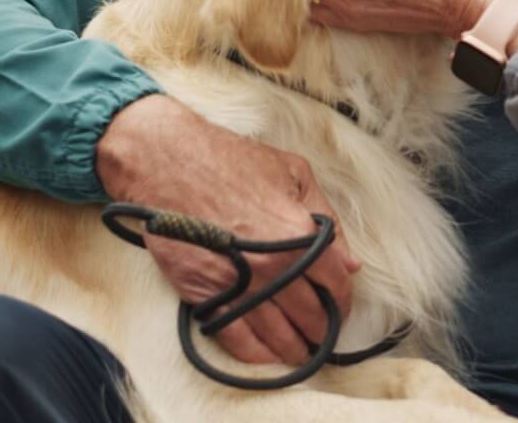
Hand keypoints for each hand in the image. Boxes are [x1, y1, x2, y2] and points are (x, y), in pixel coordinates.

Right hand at [95, 95, 360, 365]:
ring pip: (277, 334)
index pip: (335, 284)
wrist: (167, 163)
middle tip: (324, 334)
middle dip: (322, 329)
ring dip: (295, 349)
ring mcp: (237, 283)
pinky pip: (236, 338)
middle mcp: (272, 265)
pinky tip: (269, 358)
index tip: (343, 308)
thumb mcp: (293, 173)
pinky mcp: (204, 294)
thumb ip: (327, 219)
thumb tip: (351, 262)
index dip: (343, 301)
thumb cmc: (231, 160)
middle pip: (310, 315)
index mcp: (299, 234)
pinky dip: (257, 355)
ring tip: (303, 353)